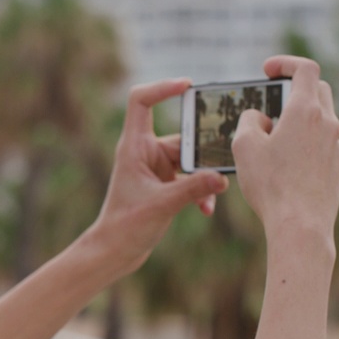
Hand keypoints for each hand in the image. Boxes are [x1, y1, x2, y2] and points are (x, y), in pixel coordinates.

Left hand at [82, 78, 229, 277]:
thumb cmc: (126, 226)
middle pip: (181, 136)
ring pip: (191, 160)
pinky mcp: (164, 184)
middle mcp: (144, 152)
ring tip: (216, 193)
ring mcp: (155, 168)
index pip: (141, 101)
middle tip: (224, 159)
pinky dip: (200, 191)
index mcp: (134, 146)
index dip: (162, 87)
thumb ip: (193, 189)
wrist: (115, 251)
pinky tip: (206, 210)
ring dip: (205, 177)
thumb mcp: (162, 205)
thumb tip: (222, 178)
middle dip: (203, 149)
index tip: (188, 86)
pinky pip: (191, 178)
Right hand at [232, 56, 338, 245]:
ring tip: (276, 145)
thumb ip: (249, 120)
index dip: (286, 63)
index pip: (305, 68)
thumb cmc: (270, 185)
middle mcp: (328, 123)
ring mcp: (338, 147)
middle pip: (318, 91)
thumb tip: (259, 117)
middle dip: (295, 91)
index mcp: (305, 111)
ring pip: (322, 121)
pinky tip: (291, 168)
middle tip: (272, 106)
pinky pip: (325, 148)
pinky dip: (309, 148)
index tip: (269, 70)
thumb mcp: (243, 146)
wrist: (300, 225)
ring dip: (301, 124)